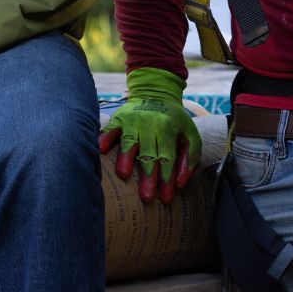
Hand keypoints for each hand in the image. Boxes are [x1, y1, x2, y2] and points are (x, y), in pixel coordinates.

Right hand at [98, 68, 200, 204]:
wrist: (155, 93)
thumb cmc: (174, 121)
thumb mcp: (190, 134)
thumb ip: (191, 158)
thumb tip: (181, 183)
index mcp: (168, 129)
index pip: (167, 157)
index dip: (167, 178)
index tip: (166, 198)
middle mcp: (149, 125)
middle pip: (148, 154)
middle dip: (148, 176)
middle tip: (147, 197)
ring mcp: (132, 121)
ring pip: (128, 142)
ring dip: (126, 158)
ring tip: (123, 174)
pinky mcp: (118, 118)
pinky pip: (110, 129)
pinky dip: (105, 138)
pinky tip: (101, 149)